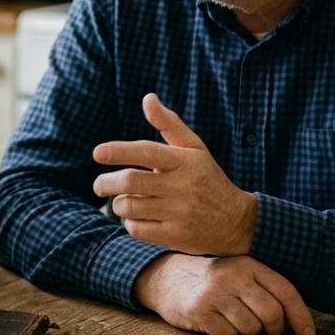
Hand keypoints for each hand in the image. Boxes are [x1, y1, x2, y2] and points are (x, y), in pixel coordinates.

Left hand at [92, 93, 256, 255]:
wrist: (237, 222)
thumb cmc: (208, 179)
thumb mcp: (194, 149)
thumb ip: (169, 124)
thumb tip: (148, 98)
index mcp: (184, 161)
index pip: (146, 151)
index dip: (118, 151)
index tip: (97, 153)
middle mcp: (182, 186)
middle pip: (131, 181)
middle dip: (106, 183)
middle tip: (98, 185)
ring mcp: (179, 212)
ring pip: (130, 207)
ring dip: (118, 204)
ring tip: (121, 201)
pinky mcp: (176, 236)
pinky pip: (138, 229)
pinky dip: (130, 223)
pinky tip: (136, 218)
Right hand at [135, 252, 315, 334]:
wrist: (166, 277)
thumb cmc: (213, 281)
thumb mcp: (239, 273)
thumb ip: (265, 288)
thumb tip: (300, 321)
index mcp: (248, 264)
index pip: (285, 292)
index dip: (301, 316)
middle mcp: (233, 276)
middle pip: (272, 314)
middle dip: (273, 329)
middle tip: (266, 330)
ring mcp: (215, 293)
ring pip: (251, 328)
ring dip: (248, 332)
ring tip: (234, 320)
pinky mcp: (199, 311)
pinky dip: (227, 334)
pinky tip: (216, 322)